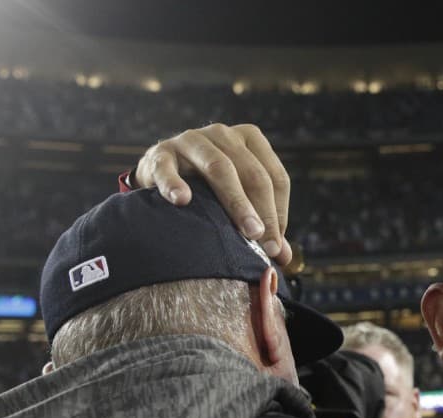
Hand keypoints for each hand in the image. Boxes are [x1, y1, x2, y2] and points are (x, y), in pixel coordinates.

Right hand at [134, 123, 292, 264]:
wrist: (159, 171)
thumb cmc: (206, 186)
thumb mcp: (237, 197)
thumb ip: (262, 223)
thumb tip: (283, 256)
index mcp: (249, 140)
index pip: (275, 177)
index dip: (279, 213)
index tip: (275, 246)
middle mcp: (223, 134)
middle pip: (253, 173)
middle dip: (263, 211)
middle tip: (265, 243)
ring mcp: (191, 140)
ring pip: (219, 167)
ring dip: (236, 201)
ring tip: (245, 231)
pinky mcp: (160, 153)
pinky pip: (168, 168)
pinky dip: (174, 183)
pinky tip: (182, 200)